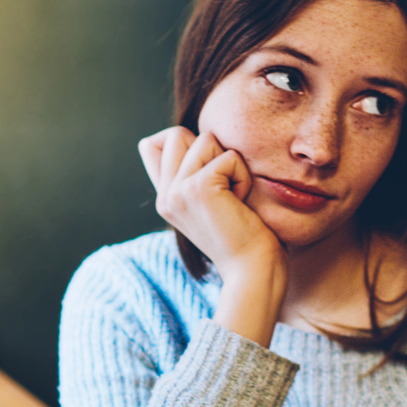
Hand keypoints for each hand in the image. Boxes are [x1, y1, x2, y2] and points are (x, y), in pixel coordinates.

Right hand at [139, 126, 285, 344]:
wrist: (254, 272)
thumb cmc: (247, 239)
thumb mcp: (215, 205)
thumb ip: (199, 176)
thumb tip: (204, 139)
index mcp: (166, 199)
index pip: (152, 145)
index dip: (183, 144)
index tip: (211, 175)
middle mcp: (166, 195)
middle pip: (176, 134)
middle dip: (211, 151)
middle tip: (227, 189)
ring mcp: (177, 191)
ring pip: (204, 138)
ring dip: (231, 163)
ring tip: (235, 197)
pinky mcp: (198, 188)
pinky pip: (228, 157)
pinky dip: (243, 176)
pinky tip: (242, 204)